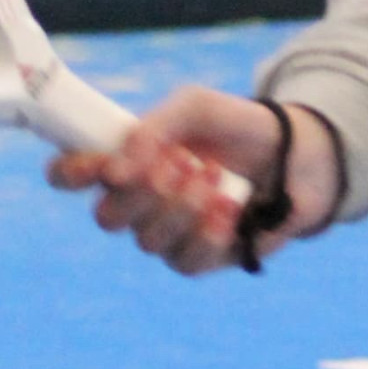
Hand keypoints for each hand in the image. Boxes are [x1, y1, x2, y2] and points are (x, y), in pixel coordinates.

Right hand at [47, 84, 338, 276]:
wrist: (296, 154)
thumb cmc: (237, 126)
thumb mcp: (197, 106)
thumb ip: (155, 125)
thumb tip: (119, 167)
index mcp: (125, 161)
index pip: (71, 175)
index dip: (72, 174)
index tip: (103, 165)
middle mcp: (138, 203)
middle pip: (106, 217)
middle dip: (142, 192)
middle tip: (182, 163)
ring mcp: (167, 234)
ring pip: (146, 241)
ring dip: (181, 207)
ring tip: (215, 175)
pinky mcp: (200, 258)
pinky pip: (184, 261)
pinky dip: (208, 233)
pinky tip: (230, 208)